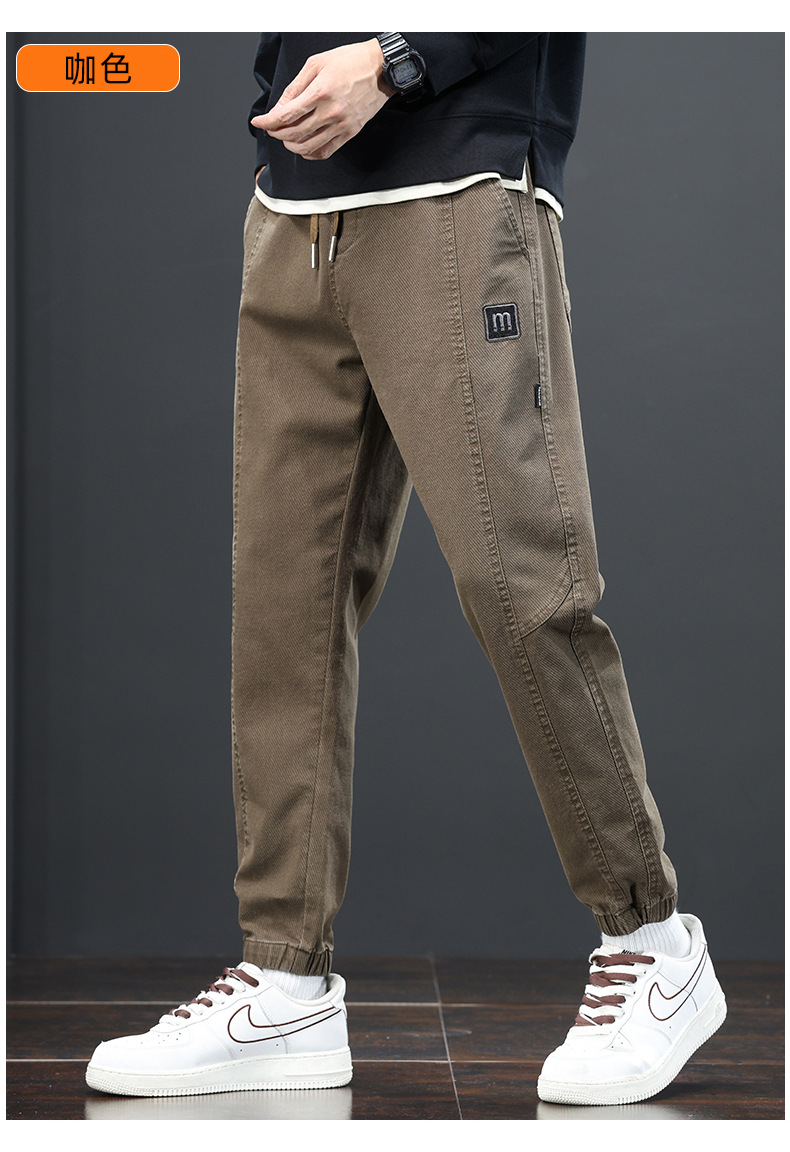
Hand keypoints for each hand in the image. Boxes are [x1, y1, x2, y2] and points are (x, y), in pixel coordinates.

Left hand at [250, 39, 394, 160]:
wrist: (381, 69)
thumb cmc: (350, 61)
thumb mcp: (316, 63)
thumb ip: (295, 87)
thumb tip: (280, 107)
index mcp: (320, 92)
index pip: (286, 115)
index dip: (267, 122)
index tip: (258, 122)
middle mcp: (330, 112)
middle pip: (294, 133)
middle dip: (276, 133)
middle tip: (271, 128)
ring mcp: (341, 125)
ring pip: (307, 147)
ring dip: (291, 145)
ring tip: (286, 138)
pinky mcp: (350, 133)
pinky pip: (325, 152)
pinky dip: (310, 154)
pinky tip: (304, 147)